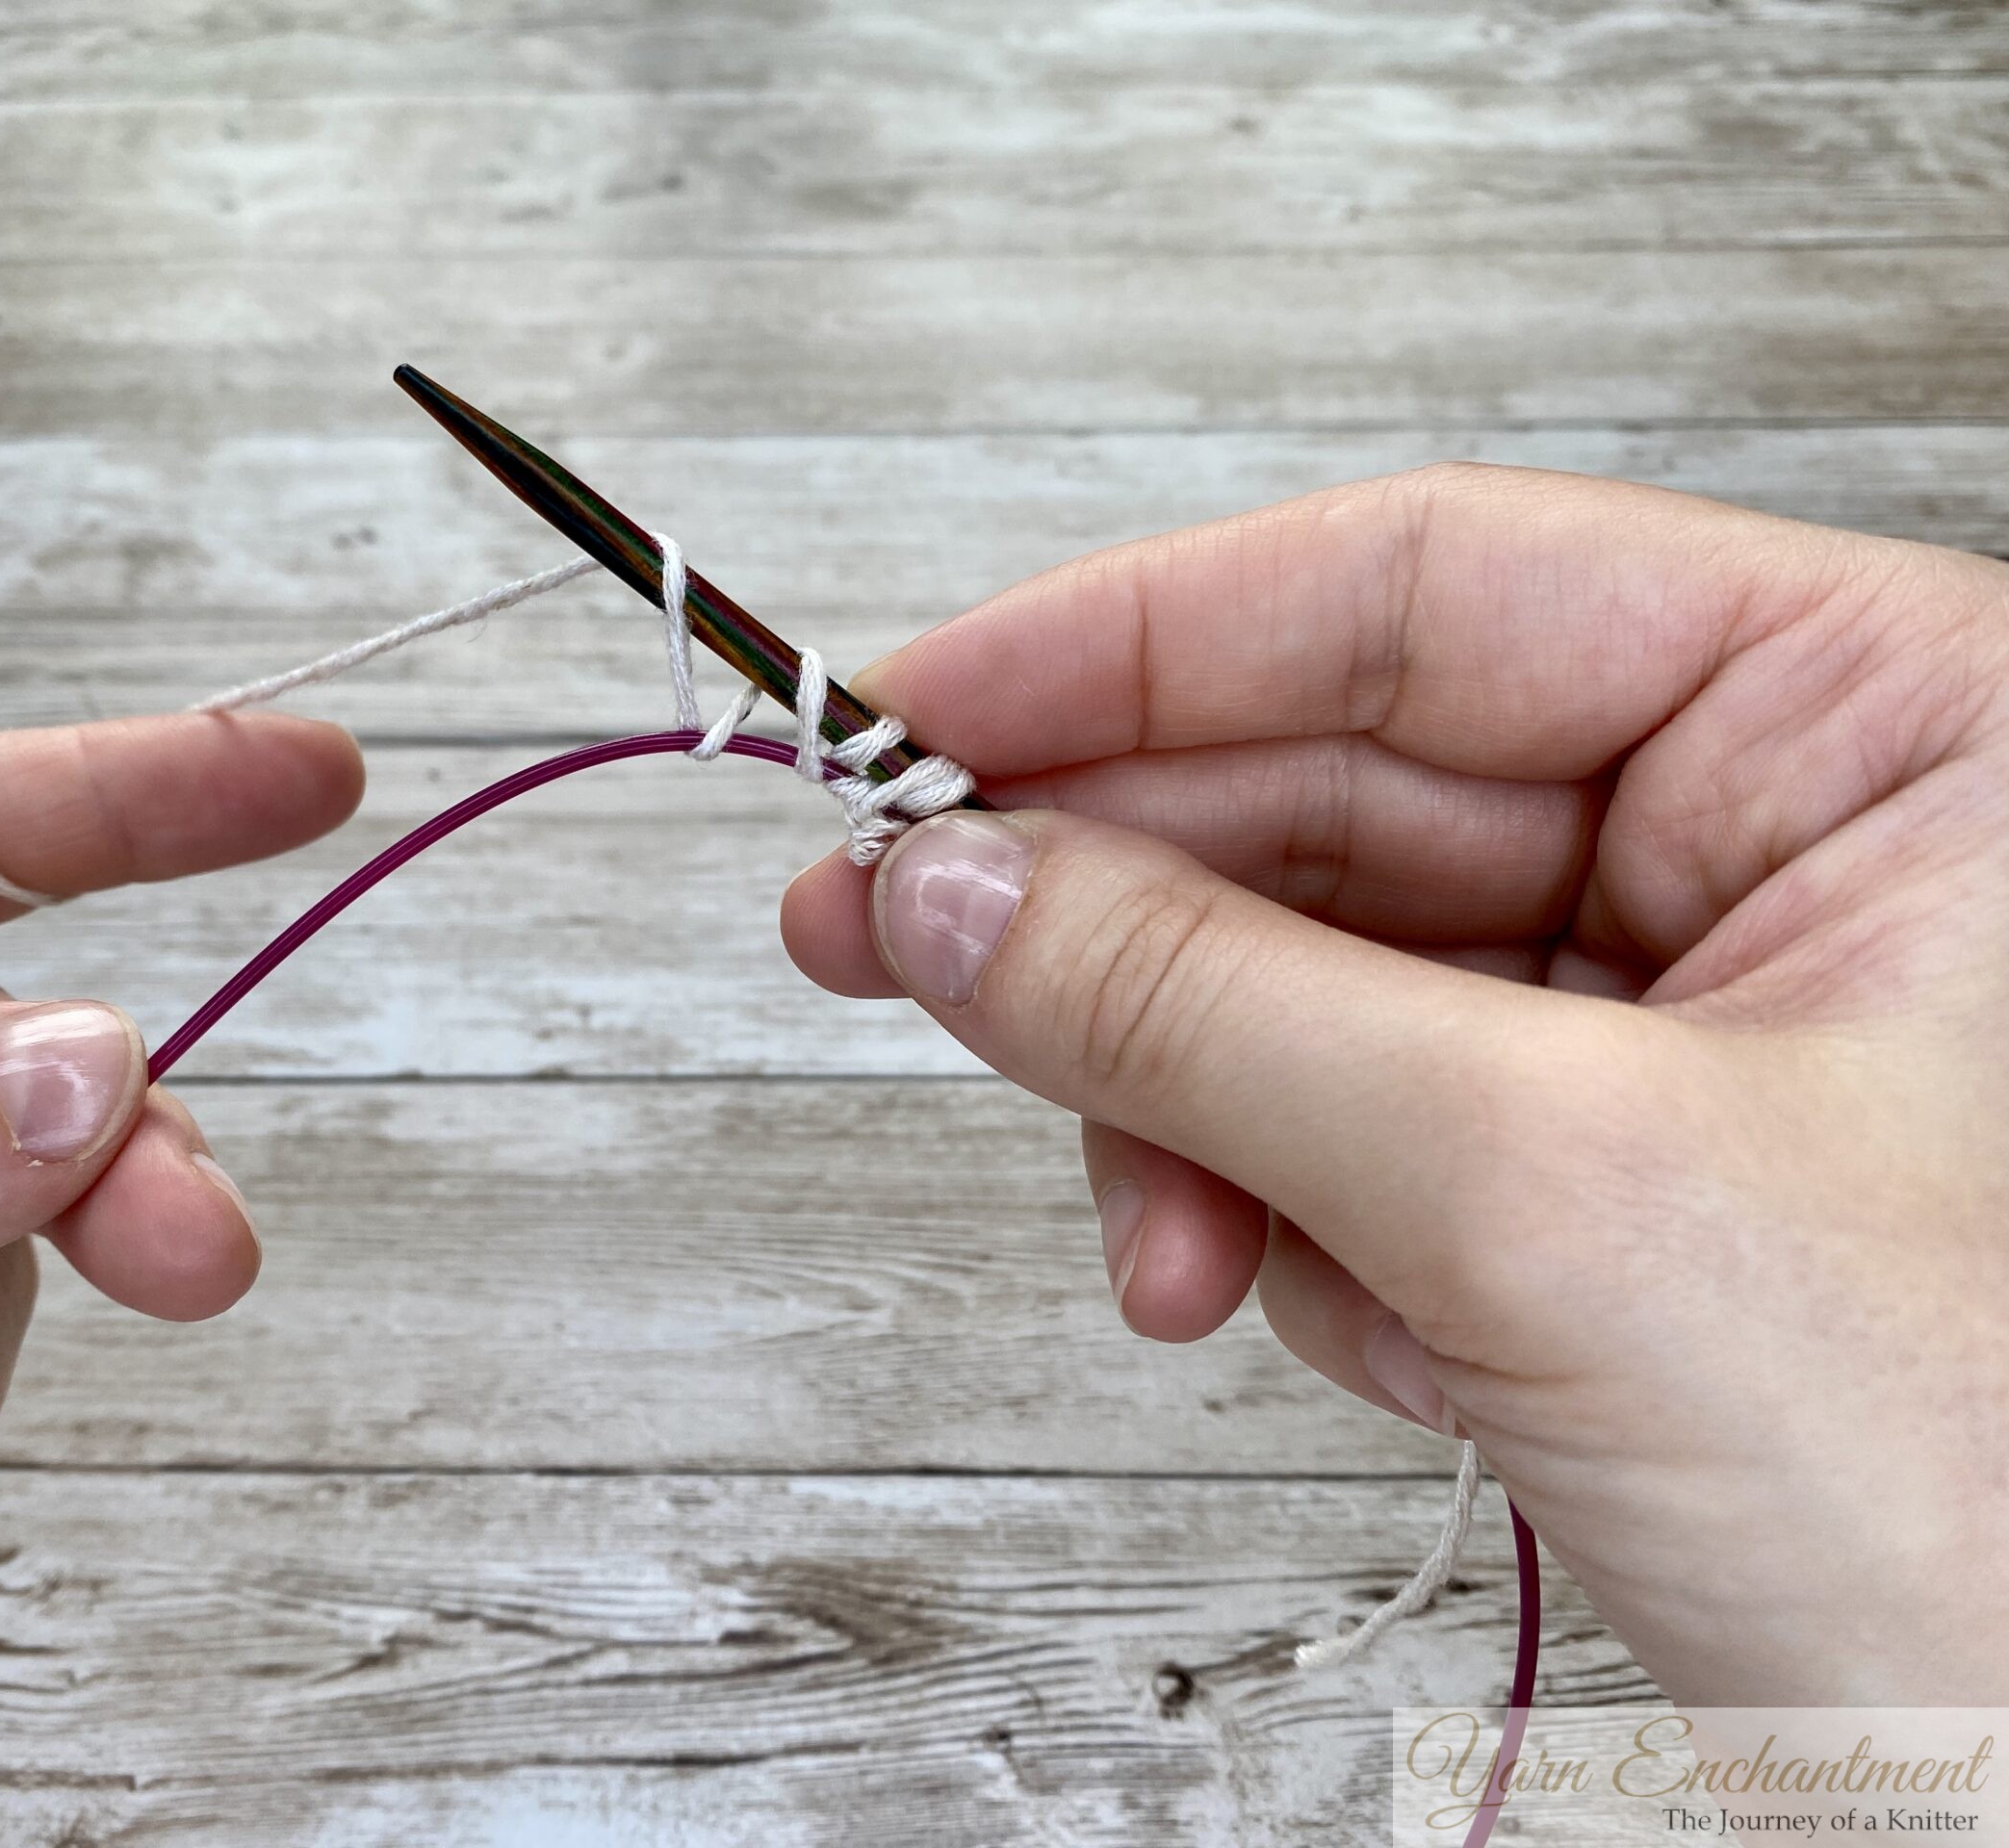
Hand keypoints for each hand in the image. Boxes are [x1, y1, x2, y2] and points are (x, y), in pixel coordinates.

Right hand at [784, 465, 2008, 1703]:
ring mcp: (1693, 1019)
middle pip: (1338, 799)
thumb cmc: (1993, 1513)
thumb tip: (945, 885)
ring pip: (1315, 984)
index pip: (1428, 593)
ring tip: (1177, 1257)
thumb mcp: (1546, 1200)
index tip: (908, 713)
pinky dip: (1293, 1226)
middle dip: (1116, 915)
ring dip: (1198, 1122)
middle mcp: (1785, 844)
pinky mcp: (1615, 1176)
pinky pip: (1353, 1130)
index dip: (1133, 641)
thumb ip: (1207, 1007)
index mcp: (1881, 727)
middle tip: (880, 934)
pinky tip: (1357, 1326)